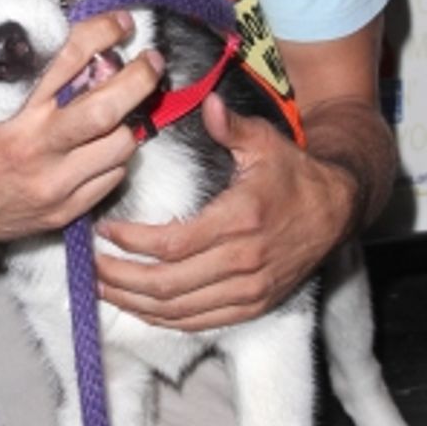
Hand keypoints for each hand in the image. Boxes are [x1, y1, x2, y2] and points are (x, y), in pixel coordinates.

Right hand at [0, 11, 165, 255]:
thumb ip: (23, 72)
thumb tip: (71, 35)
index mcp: (10, 107)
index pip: (69, 57)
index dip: (103, 32)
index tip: (120, 23)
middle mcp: (35, 145)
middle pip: (108, 107)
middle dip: (140, 78)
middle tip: (151, 63)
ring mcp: (51, 183)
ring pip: (119, 146)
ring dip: (131, 121)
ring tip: (128, 106)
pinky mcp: (61, 212)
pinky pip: (110, 180)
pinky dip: (115, 157)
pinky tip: (105, 144)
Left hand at [94, 92, 356, 331]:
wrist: (337, 210)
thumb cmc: (293, 173)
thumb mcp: (265, 142)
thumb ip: (230, 126)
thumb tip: (207, 102)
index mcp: (239, 220)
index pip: (172, 244)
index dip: (133, 243)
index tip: (105, 231)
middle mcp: (243, 262)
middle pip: (168, 285)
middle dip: (122, 278)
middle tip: (90, 266)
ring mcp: (249, 290)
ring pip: (179, 311)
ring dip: (135, 304)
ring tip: (103, 287)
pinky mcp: (253, 306)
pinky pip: (200, 323)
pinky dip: (164, 320)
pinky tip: (139, 307)